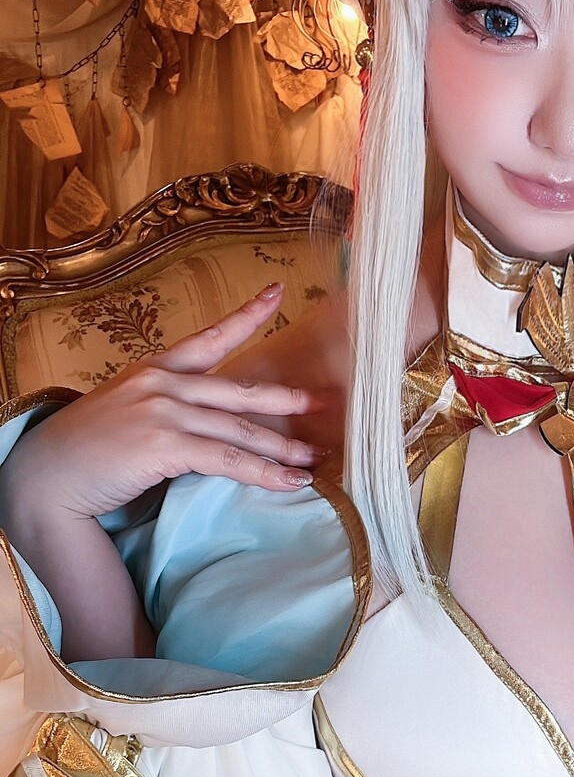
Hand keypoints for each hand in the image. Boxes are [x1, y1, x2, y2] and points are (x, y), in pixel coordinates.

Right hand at [0, 283, 322, 521]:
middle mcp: (163, 384)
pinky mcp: (164, 445)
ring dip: (283, 449)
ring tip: (314, 460)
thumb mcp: (127, 413)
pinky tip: (289, 482)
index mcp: (155, 370)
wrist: (46, 474)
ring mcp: (164, 412)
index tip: (276, 294)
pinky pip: (226, 459)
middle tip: (325, 405)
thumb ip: (167, 409)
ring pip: (239, 430)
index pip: (209, 338)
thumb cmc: (86, 450)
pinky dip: (263, 473)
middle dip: (287, 401)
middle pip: (240, 392)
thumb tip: (209, 425)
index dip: (246, 316)